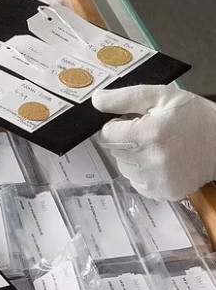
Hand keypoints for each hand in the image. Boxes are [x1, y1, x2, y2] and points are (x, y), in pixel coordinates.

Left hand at [92, 84, 215, 200]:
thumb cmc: (193, 116)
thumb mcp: (161, 96)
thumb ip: (125, 98)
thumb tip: (97, 101)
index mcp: (147, 135)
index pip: (106, 135)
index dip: (117, 125)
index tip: (133, 121)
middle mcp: (150, 162)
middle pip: (114, 152)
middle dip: (125, 140)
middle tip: (150, 131)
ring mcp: (157, 181)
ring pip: (125, 168)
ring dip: (133, 157)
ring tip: (158, 146)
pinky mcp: (164, 192)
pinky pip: (138, 182)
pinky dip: (144, 172)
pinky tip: (162, 160)